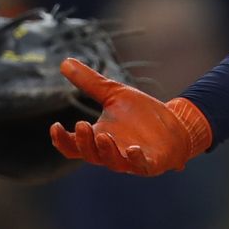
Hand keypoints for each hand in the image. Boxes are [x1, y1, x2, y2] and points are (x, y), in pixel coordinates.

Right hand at [49, 58, 211, 175]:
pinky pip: (141, 165)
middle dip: (84, 142)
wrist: (174, 124)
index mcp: (98, 138)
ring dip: (106, 151)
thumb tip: (64, 63)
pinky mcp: (151, 163)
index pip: (73, 145)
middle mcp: (111, 152)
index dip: (62, 139)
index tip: (55, 126)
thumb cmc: (140, 113)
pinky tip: (132, 148)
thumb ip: (89, 82)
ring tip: (102, 136)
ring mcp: (130, 160)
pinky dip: (135, 159)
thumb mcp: (114, 93)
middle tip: (82, 125)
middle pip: (90, 154)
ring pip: (112, 162)